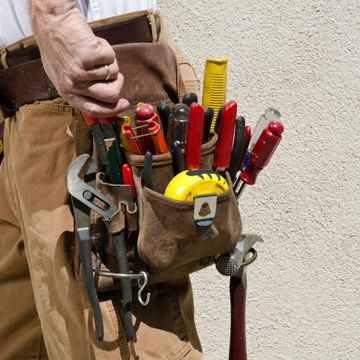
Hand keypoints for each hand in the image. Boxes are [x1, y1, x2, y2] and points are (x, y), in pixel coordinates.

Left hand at [30, 2, 128, 116]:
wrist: (51, 20)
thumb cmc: (57, 45)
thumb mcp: (63, 74)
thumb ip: (81, 90)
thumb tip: (105, 101)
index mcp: (66, 92)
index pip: (93, 110)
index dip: (112, 110)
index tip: (124, 104)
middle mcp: (73, 84)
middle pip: (111, 96)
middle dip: (119, 84)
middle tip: (116, 75)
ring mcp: (81, 71)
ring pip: (113, 74)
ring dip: (109, 61)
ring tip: (95, 51)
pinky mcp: (89, 56)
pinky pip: (111, 58)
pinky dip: (107, 48)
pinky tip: (94, 43)